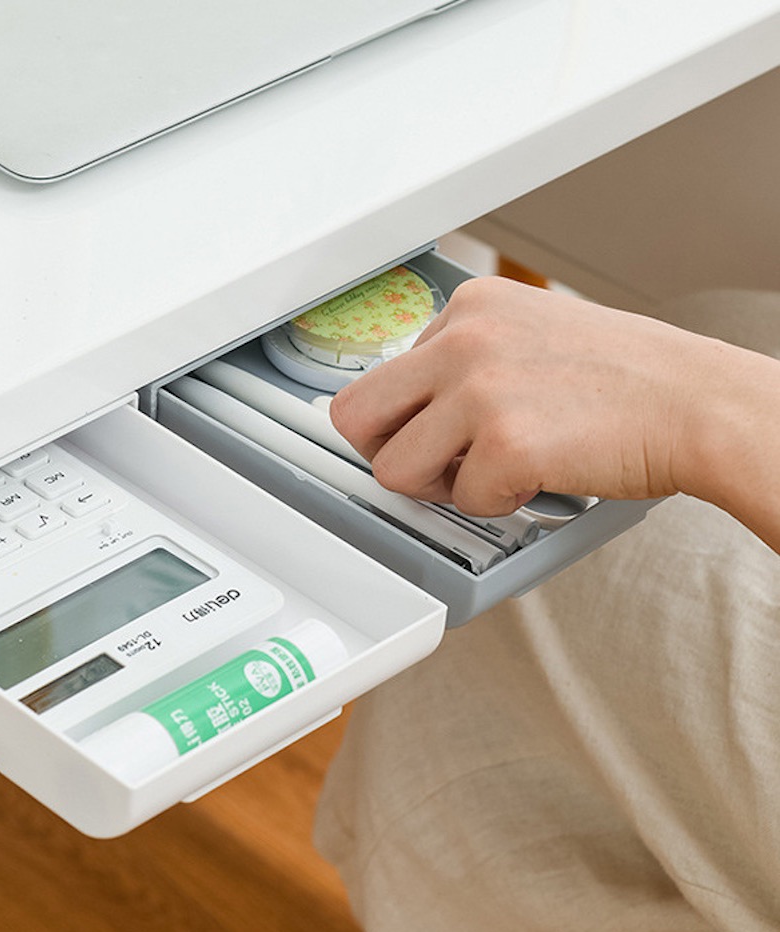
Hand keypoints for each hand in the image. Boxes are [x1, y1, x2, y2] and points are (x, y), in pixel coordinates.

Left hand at [329, 276, 771, 526]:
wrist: (697, 404)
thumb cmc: (626, 378)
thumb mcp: (529, 335)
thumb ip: (465, 360)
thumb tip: (413, 407)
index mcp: (468, 305)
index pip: (381, 375)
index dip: (405, 420)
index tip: (428, 435)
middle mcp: (464, 338)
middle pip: (357, 417)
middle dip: (388, 454)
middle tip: (430, 469)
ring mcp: (480, 388)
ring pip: (394, 470)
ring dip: (438, 487)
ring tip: (490, 474)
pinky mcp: (505, 442)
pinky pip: (461, 500)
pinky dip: (496, 504)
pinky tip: (535, 478)